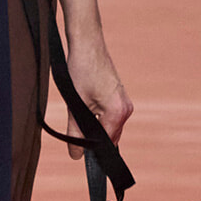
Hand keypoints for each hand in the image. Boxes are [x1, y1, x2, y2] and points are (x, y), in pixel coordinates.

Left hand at [64, 40, 132, 157]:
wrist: (87, 44)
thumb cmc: (81, 70)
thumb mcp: (75, 105)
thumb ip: (75, 132)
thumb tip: (76, 156)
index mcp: (118, 112)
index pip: (105, 144)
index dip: (90, 149)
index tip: (77, 150)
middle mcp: (126, 109)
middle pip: (109, 137)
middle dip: (92, 137)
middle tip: (74, 127)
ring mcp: (124, 102)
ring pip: (108, 126)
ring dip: (94, 125)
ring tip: (79, 110)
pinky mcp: (119, 96)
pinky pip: (109, 116)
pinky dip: (97, 116)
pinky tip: (85, 104)